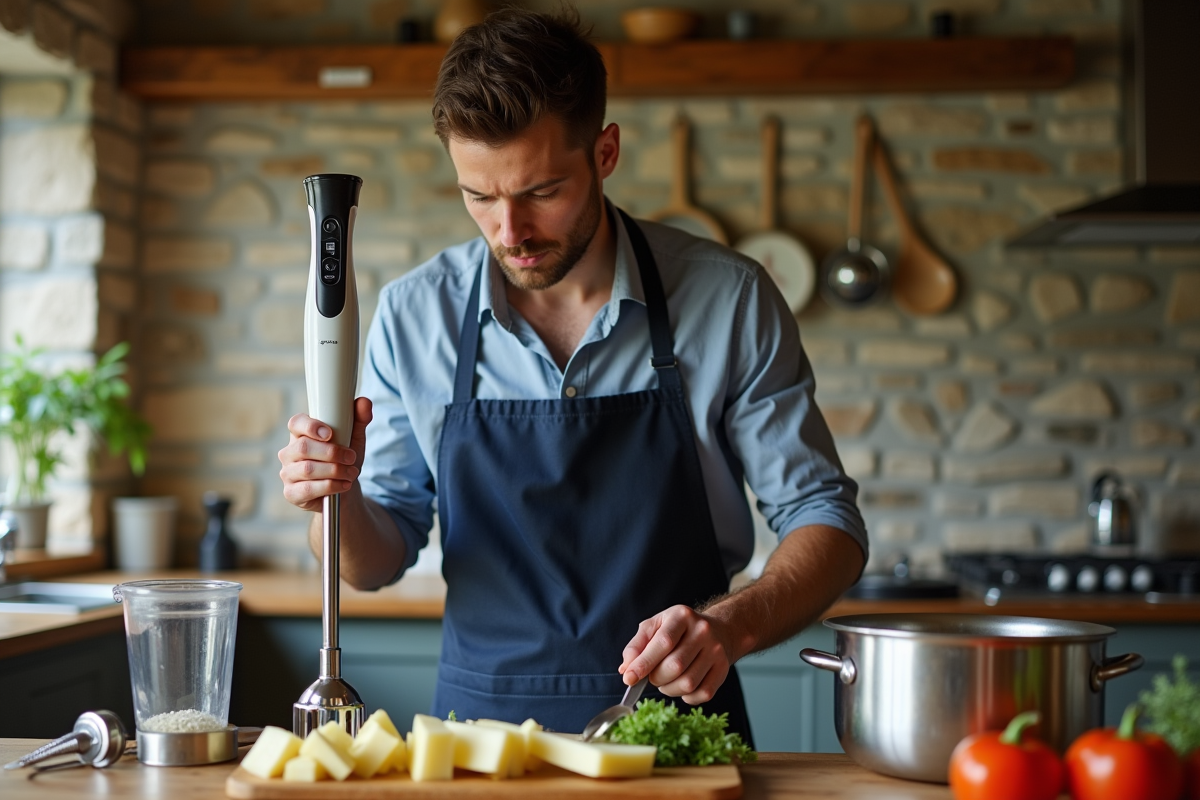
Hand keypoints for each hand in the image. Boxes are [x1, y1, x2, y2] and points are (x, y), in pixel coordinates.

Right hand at [278, 398, 372, 512]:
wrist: (342, 488)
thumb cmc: (343, 459)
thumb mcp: (354, 438)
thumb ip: (359, 419)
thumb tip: (364, 402)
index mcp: (300, 433)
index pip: (296, 423)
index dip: (310, 426)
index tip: (330, 433)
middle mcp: (289, 452)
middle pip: (304, 447)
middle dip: (332, 453)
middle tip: (351, 457)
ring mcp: (287, 473)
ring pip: (307, 469)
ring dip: (335, 471)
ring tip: (352, 473)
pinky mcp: (291, 493)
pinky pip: (308, 489)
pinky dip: (331, 486)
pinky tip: (344, 485)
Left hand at [618, 605, 734, 704]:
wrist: (717, 630)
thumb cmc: (679, 630)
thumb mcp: (655, 627)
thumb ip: (637, 646)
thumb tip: (626, 669)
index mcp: (681, 616)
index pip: (663, 643)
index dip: (644, 663)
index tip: (629, 678)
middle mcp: (702, 631)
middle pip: (675, 666)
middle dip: (656, 678)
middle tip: (653, 676)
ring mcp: (716, 651)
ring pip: (688, 683)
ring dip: (669, 689)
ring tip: (666, 680)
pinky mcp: (723, 669)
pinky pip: (702, 694)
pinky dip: (686, 697)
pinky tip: (682, 685)